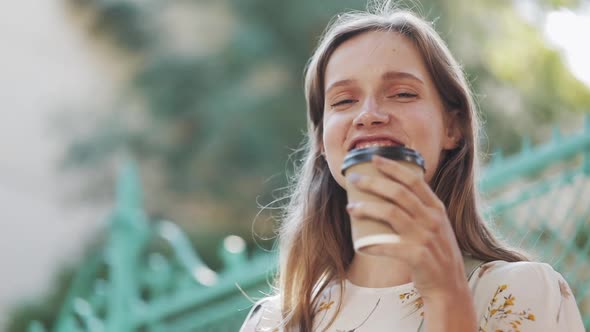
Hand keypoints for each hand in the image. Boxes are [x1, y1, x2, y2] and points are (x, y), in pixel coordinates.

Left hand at [345, 155, 468, 300]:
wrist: (449, 287)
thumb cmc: (436, 254)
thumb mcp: (435, 226)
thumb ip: (421, 210)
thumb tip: (392, 193)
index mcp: (436, 209)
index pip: (414, 180)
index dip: (393, 167)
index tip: (374, 158)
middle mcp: (432, 220)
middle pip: (398, 193)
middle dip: (373, 182)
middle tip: (354, 179)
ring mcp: (426, 238)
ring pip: (391, 214)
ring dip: (367, 208)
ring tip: (351, 207)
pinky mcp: (418, 257)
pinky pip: (390, 246)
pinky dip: (373, 245)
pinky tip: (360, 245)